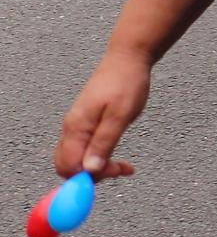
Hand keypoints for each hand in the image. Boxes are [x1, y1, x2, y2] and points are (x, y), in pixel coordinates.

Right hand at [56, 49, 149, 178]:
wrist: (127, 60)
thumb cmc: (126, 83)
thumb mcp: (120, 115)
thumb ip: (104, 142)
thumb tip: (89, 170)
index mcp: (76, 127)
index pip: (69, 166)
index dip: (88, 176)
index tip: (114, 172)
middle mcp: (71, 129)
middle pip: (68, 166)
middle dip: (91, 175)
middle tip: (119, 170)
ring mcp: (77, 127)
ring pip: (77, 159)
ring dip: (97, 168)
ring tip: (123, 166)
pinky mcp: (85, 124)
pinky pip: (84, 149)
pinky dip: (98, 158)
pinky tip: (116, 156)